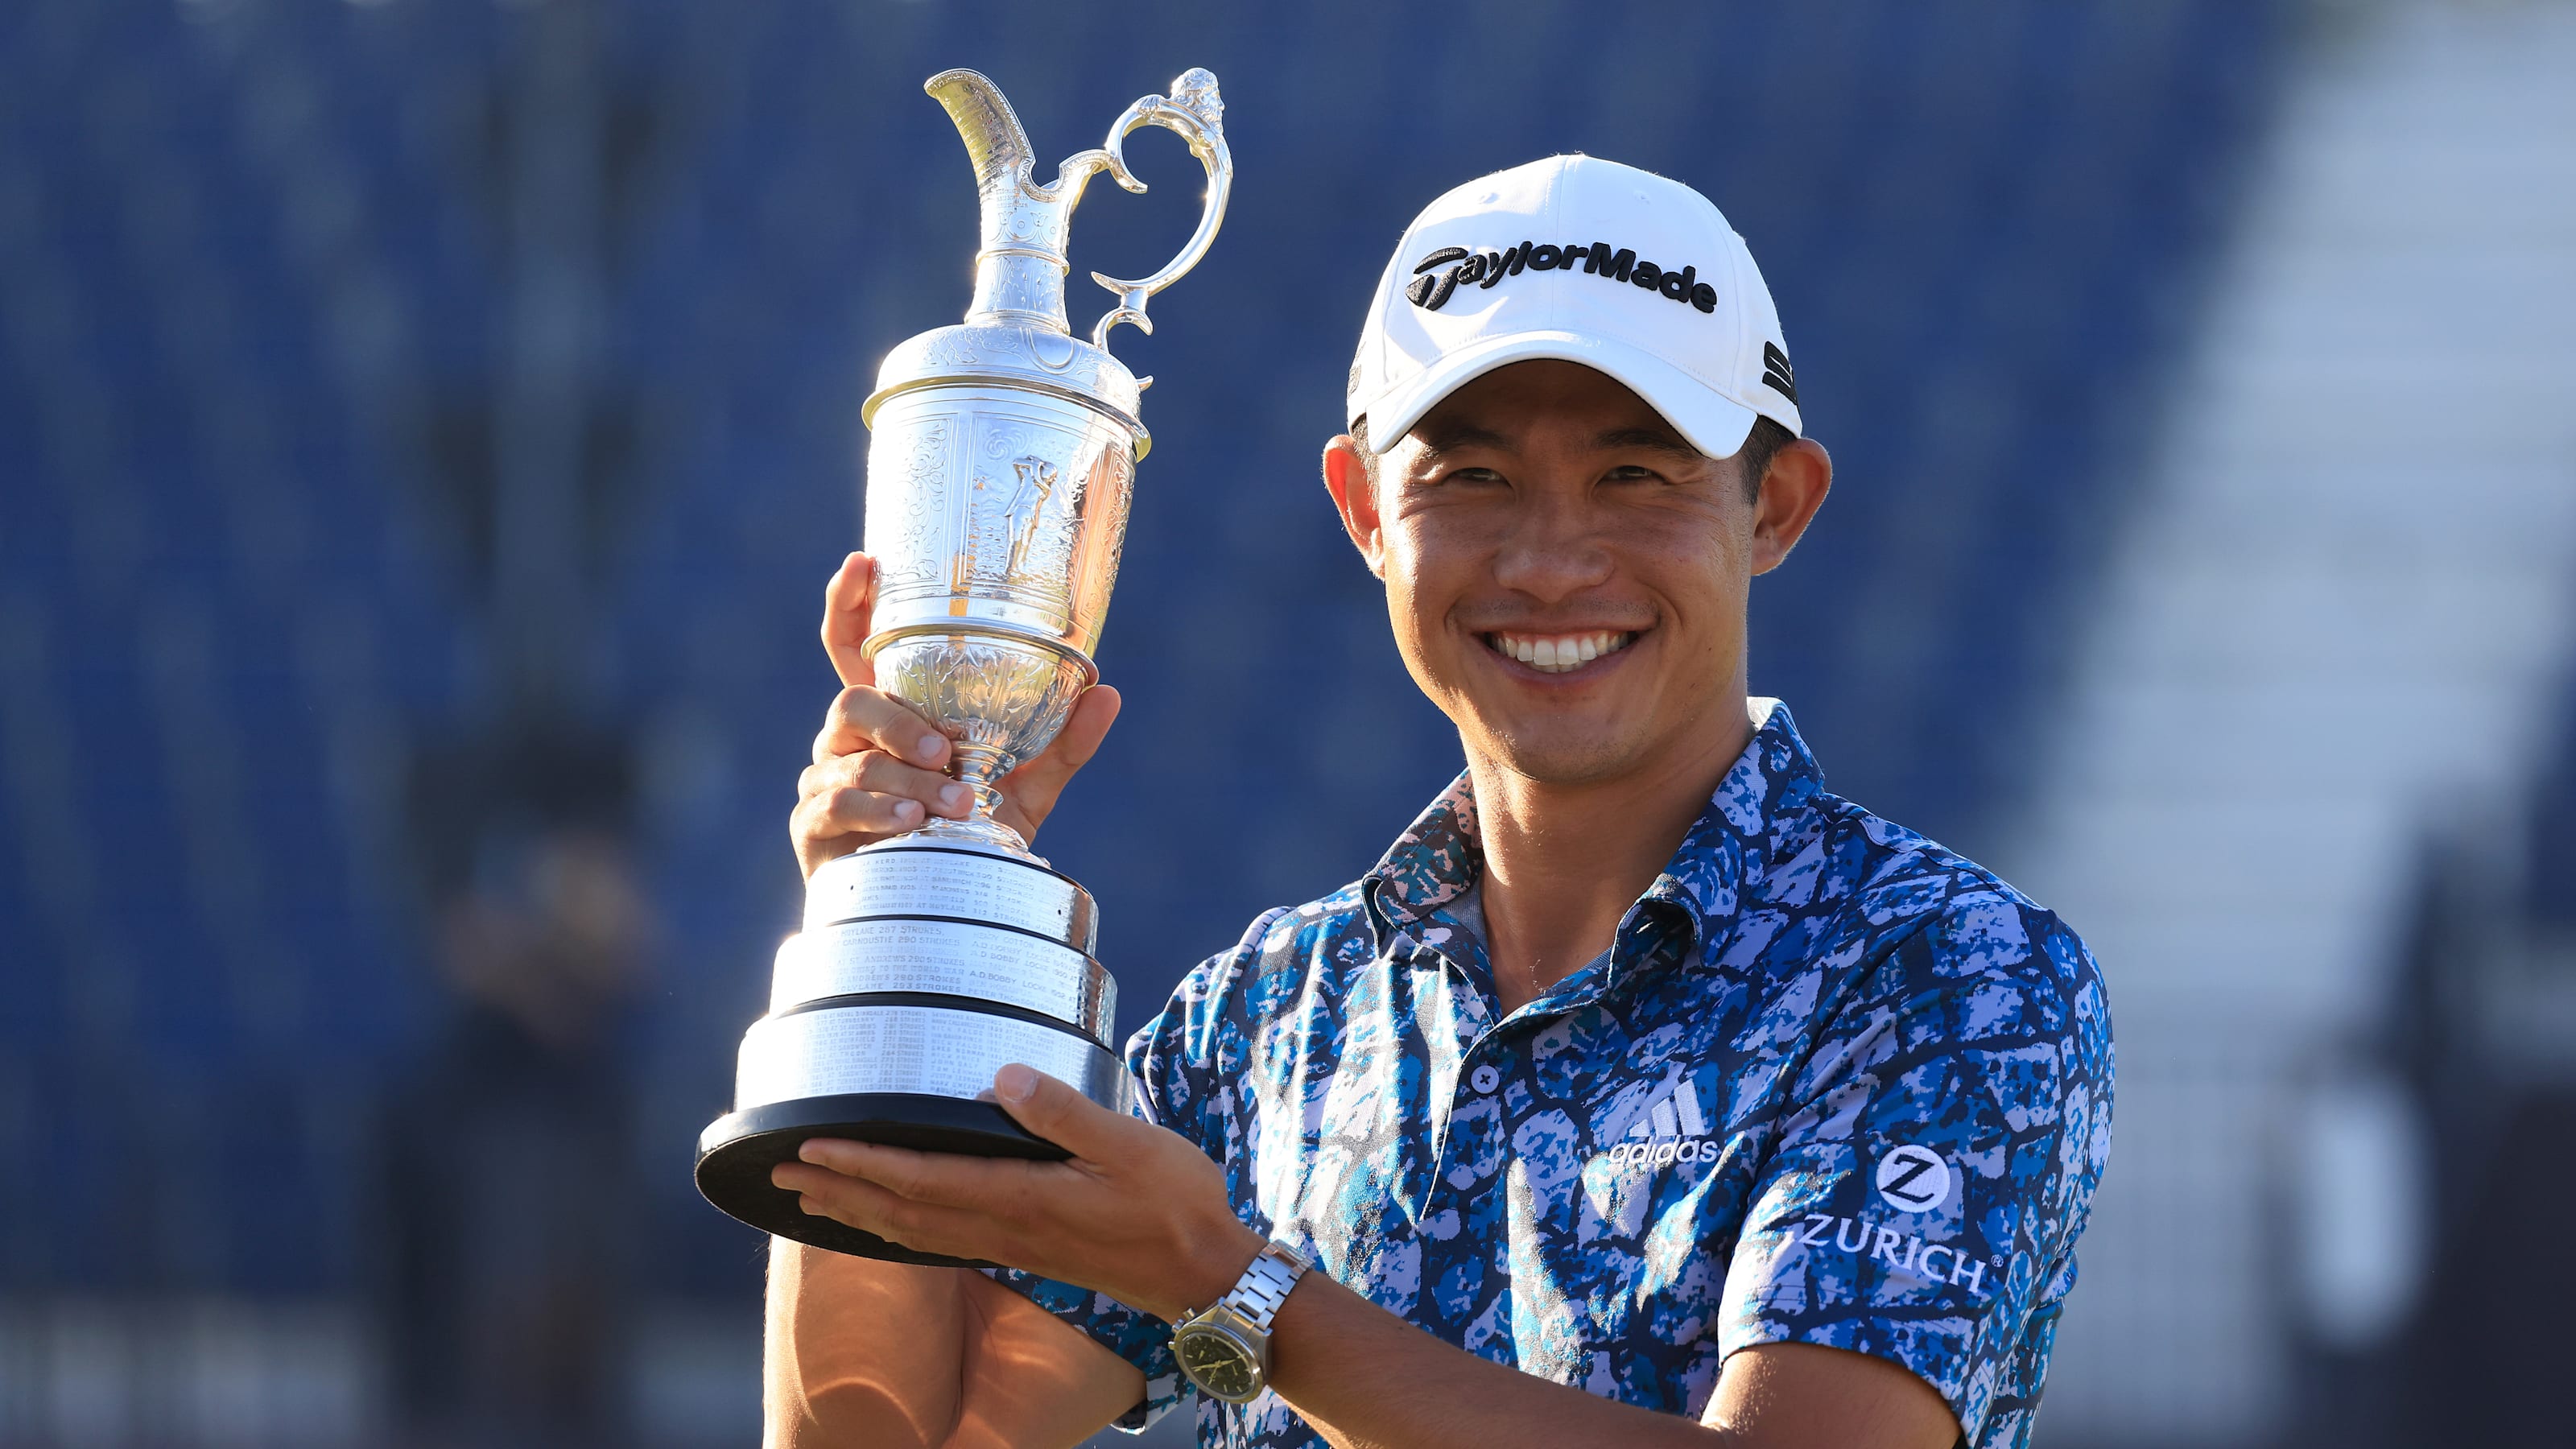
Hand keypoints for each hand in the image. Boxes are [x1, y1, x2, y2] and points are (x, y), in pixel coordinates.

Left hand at [770, 1063, 1264, 1323]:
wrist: (1205, 1275)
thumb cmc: (1175, 1204)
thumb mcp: (1132, 1144)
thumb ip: (1063, 1112)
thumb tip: (1001, 1078)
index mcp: (1023, 1197)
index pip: (923, 1179)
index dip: (862, 1163)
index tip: (809, 1146)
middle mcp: (1005, 1228)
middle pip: (900, 1213)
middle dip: (836, 1190)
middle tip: (777, 1173)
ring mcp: (1012, 1246)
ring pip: (913, 1233)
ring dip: (856, 1212)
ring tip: (809, 1197)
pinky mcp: (1025, 1252)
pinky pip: (940, 1243)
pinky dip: (896, 1230)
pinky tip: (884, 1223)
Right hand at [791, 553, 1121, 878]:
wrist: (938, 911)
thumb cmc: (967, 838)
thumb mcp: (1024, 788)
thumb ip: (1060, 744)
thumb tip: (1107, 691)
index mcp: (890, 715)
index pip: (853, 646)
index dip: (850, 603)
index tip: (862, 562)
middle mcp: (849, 739)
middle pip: (853, 702)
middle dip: (900, 724)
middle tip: (944, 751)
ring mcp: (825, 780)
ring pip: (854, 762)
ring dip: (908, 783)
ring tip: (952, 805)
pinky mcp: (813, 826)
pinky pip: (837, 807)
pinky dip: (879, 813)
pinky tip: (911, 825)